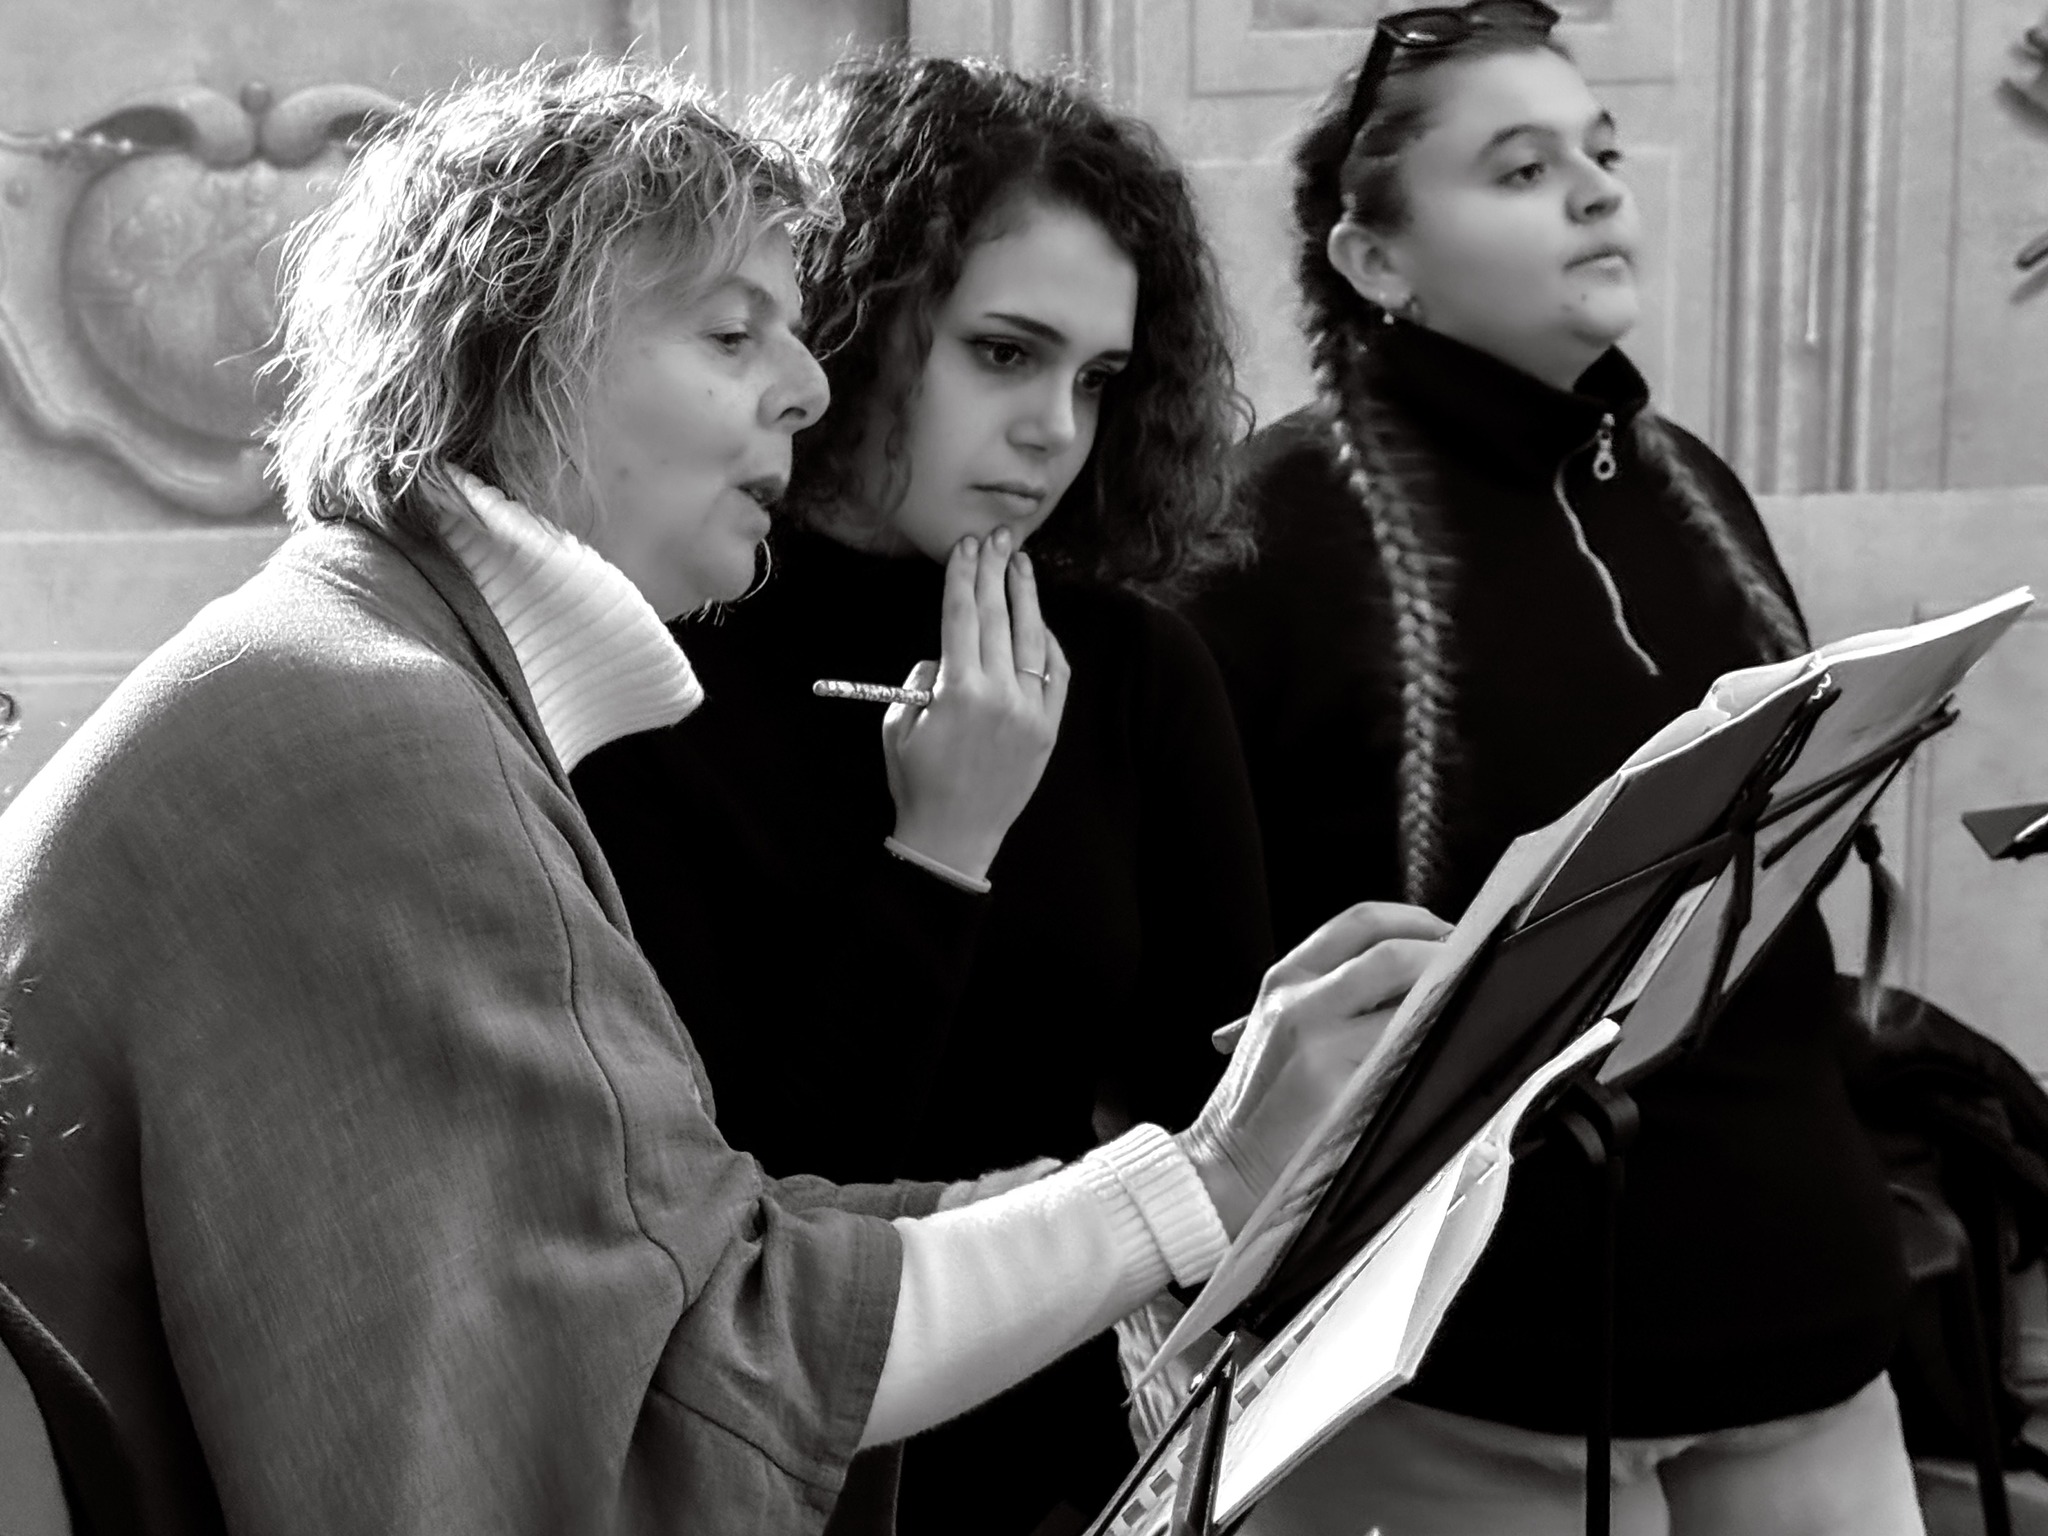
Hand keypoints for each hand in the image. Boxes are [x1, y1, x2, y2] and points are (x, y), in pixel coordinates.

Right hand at [882, 528, 1068, 881]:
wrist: (954, 836)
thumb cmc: (917, 781)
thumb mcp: (898, 724)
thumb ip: (921, 680)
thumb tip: (945, 656)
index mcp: (957, 691)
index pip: (961, 616)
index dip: (962, 576)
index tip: (965, 546)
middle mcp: (999, 695)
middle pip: (997, 617)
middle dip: (993, 571)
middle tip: (994, 537)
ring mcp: (1030, 711)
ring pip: (1032, 638)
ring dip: (1026, 595)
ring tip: (1020, 562)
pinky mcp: (1048, 728)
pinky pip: (1056, 674)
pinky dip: (1048, 644)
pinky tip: (1039, 620)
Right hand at [1176, 902, 1450, 1236]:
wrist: (1224, 1172)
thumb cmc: (1261, 1113)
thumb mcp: (1280, 1033)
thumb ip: (1331, 1000)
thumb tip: (1415, 983)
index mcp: (1284, 981)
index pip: (1361, 921)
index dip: (1416, 921)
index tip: (1447, 936)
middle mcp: (1298, 1000)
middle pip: (1392, 950)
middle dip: (1446, 955)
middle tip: (1476, 972)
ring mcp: (1319, 1040)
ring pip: (1409, 998)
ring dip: (1453, 1001)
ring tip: (1475, 1011)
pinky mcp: (1341, 1084)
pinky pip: (1411, 1052)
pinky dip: (1442, 1047)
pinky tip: (1456, 1056)